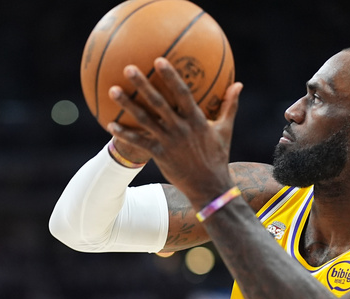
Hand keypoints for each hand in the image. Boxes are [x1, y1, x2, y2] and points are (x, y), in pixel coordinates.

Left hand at [107, 57, 242, 208]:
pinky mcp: (160, 155)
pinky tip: (110, 125)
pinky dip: (125, 134)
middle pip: (158, 102)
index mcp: (196, 119)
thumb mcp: (225, 130)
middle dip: (143, 84)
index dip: (170, 76)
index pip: (182, 92)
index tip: (159, 60)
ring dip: (127, 105)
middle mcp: (180, 128)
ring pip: (144, 120)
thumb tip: (239, 84)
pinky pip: (139, 143)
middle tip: (128, 68)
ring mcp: (168, 142)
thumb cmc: (218, 156)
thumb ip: (230, 105)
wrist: (210, 186)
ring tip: (113, 90)